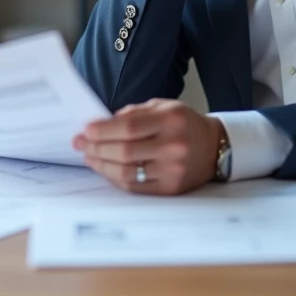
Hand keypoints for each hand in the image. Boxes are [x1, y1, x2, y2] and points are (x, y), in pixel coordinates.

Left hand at [73, 99, 223, 194]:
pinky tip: (105, 169)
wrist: (214, 147)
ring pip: (127, 172)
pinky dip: (116, 178)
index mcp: (170, 120)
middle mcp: (174, 146)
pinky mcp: (171, 189)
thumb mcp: (162, 107)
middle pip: (125, 151)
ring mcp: (173, 170)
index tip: (86, 130)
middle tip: (81, 144)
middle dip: (96, 148)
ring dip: (102, 165)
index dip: (103, 130)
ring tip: (89, 157)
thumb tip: (100, 125)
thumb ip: (133, 114)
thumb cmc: (183, 124)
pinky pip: (135, 187)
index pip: (128, 127)